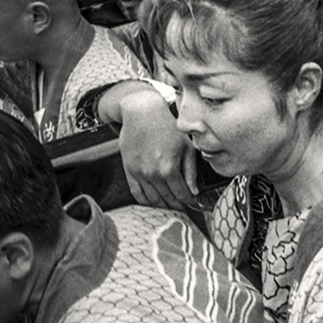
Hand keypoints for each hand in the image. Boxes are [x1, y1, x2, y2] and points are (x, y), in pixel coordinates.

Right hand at [118, 89, 197, 208]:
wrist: (142, 114)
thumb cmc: (168, 128)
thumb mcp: (186, 147)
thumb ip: (191, 172)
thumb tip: (194, 191)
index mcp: (169, 168)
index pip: (182, 195)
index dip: (189, 202)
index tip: (194, 204)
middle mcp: (152, 174)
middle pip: (167, 200)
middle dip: (178, 206)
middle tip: (184, 208)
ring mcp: (139, 174)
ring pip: (152, 200)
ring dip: (163, 206)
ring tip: (171, 206)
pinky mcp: (129, 171)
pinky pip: (137, 194)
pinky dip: (147, 202)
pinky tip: (155, 201)